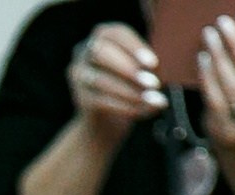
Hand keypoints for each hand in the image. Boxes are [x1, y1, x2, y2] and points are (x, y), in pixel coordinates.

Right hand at [68, 22, 165, 144]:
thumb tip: (156, 80)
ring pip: (101, 80)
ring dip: (130, 92)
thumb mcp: (139, 71)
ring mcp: (79, 76)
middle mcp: (84, 51)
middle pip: (100, 52)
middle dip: (128, 68)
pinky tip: (142, 111)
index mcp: (102, 36)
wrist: (104, 120)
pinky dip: (124, 107)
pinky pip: (101, 101)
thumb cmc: (127, 85)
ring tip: (153, 101)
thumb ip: (147, 70)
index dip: (134, 47)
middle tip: (153, 84)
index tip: (153, 63)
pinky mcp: (80, 99)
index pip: (116, 34)